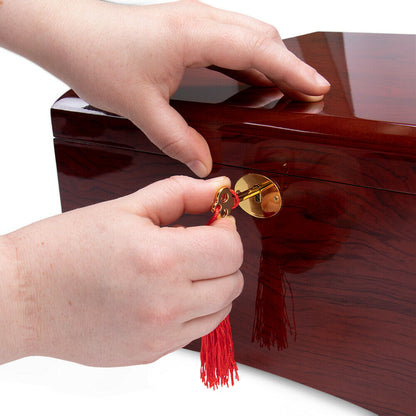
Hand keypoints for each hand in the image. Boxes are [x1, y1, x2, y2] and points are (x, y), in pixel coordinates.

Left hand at [0, 0, 329, 176]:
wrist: (67, 31)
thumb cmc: (96, 55)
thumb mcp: (140, 105)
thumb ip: (176, 138)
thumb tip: (204, 162)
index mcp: (194, 35)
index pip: (259, 51)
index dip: (292, 70)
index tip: (318, 87)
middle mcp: (199, 21)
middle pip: (261, 38)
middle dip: (290, 64)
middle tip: (309, 93)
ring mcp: (193, 22)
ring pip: (248, 36)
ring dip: (271, 60)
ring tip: (287, 89)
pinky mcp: (185, 30)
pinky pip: (229, 41)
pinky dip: (248, 60)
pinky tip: (251, 81)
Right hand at [1, 176, 242, 365]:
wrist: (22, 297)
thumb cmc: (64, 249)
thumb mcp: (126, 208)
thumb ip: (182, 194)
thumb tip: (220, 188)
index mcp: (160, 259)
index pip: (230, 248)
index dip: (227, 228)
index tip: (214, 220)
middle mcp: (166, 303)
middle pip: (232, 280)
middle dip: (222, 255)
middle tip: (198, 241)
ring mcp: (160, 334)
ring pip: (222, 308)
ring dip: (213, 283)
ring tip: (183, 267)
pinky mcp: (151, 351)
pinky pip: (197, 330)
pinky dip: (196, 308)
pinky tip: (170, 292)